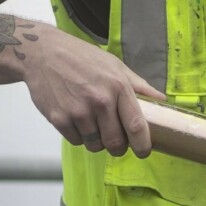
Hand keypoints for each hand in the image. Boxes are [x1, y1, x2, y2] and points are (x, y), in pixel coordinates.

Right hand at [20, 25, 166, 156]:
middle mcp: (99, 101)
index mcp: (118, 87)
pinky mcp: (58, 118)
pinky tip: (80, 122)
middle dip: (119, 148)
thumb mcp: (116, 66)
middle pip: (115, 142)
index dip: (143, 144)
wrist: (43, 54)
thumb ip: (140, 85)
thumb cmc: (83, 58)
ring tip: (97, 128)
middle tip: (119, 144)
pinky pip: (76, 141)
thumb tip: (162, 100)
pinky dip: (80, 138)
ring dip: (99, 143)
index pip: (136, 125)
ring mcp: (78, 111)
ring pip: (95, 144)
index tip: (144, 151)